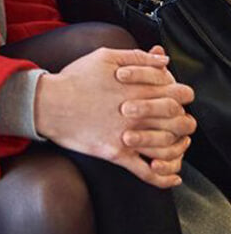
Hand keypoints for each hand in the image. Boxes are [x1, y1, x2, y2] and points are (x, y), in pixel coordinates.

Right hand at [34, 46, 189, 187]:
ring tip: (177, 143)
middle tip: (182, 120)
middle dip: (185, 120)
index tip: (181, 97)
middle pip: (177, 120)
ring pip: (168, 146)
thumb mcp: (104, 56)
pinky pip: (147, 172)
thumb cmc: (75, 78)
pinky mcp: (117, 153)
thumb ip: (136, 56)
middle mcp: (136, 112)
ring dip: (178, 146)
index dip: (183, 94)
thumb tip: (163, 59)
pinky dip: (163, 176)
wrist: (50, 103)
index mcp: (136, 88)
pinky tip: (170, 174)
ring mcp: (128, 134)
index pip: (176, 94)